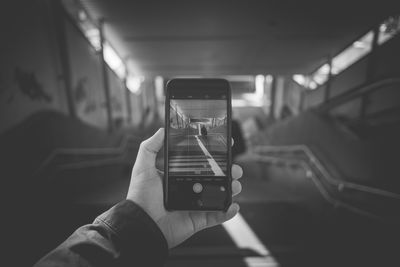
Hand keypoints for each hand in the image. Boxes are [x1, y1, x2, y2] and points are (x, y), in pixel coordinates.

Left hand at [127, 128, 242, 247]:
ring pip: (219, 195)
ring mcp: (195, 204)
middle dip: (228, 172)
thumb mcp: (143, 168)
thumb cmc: (140, 197)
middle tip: (234, 168)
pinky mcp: (198, 220)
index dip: (213, 155)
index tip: (224, 145)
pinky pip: (217, 216)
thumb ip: (150, 147)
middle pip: (214, 178)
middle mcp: (189, 189)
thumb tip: (161, 130)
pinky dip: (228, 212)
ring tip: (236, 185)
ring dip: (231, 189)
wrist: (142, 224)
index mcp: (179, 176)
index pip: (200, 162)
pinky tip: (234, 205)